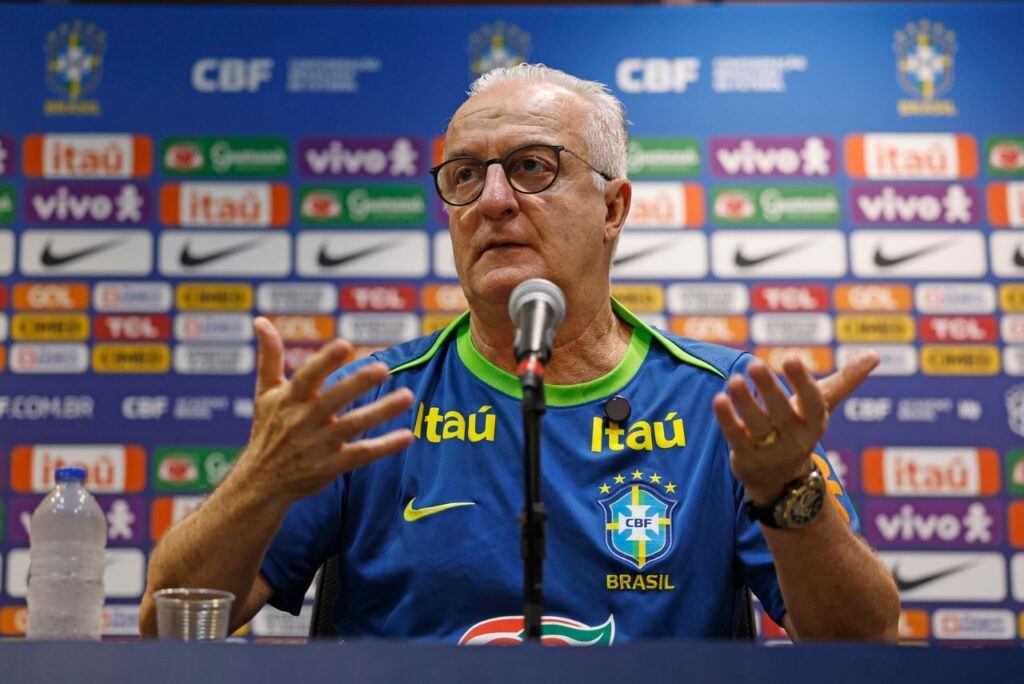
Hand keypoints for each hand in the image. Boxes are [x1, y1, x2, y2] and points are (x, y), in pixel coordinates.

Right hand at [233, 317, 414, 504]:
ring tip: (407, 396)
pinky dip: (384, 446)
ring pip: (353, 426)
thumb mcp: (265, 393)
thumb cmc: (268, 430)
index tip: (345, 344)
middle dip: (357, 383)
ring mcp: (319, 445)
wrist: (260, 483)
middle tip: (384, 368)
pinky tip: (407, 436)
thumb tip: (261, 319)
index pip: (308, 376)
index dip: (325, 360)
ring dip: (381, 411)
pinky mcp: (331, 467)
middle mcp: (303, 421)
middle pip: (334, 399)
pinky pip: (361, 455)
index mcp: (289, 399)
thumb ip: (270, 356)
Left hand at [711, 351, 878, 504]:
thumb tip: (875, 354)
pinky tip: (719, 400)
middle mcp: (795, 439)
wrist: (783, 481)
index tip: (791, 358)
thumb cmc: (801, 429)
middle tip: (755, 364)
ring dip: (745, 402)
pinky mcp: (746, 458)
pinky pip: (736, 438)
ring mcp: (770, 451)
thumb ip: (844, 381)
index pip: (813, 403)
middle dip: (769, 389)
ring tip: (734, 380)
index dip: (803, 382)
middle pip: (782, 413)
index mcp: (814, 422)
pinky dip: (727, 420)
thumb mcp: (822, 407)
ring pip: (758, 425)